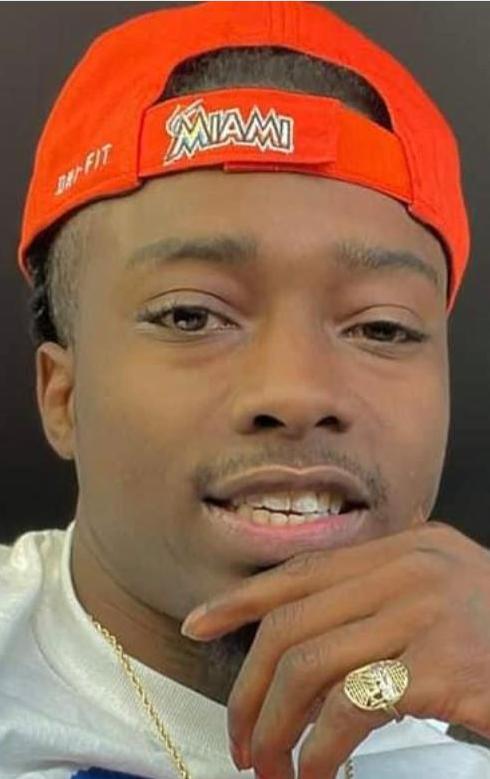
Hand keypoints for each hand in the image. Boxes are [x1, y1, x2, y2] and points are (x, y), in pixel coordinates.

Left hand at [181, 520, 489, 778]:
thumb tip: (307, 610)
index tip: (200, 624)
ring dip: (276, 726)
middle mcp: (410, 569)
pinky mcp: (440, 666)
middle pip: (293, 621)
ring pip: (309, 665)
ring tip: (270, 767)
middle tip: (243, 738)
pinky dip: (320, 749)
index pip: (302, 569)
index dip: (243, 599)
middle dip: (251, 687)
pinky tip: (318, 774)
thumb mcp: (444, 590)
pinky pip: (350, 707)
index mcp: (404, 549)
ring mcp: (424, 613)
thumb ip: (385, 587)